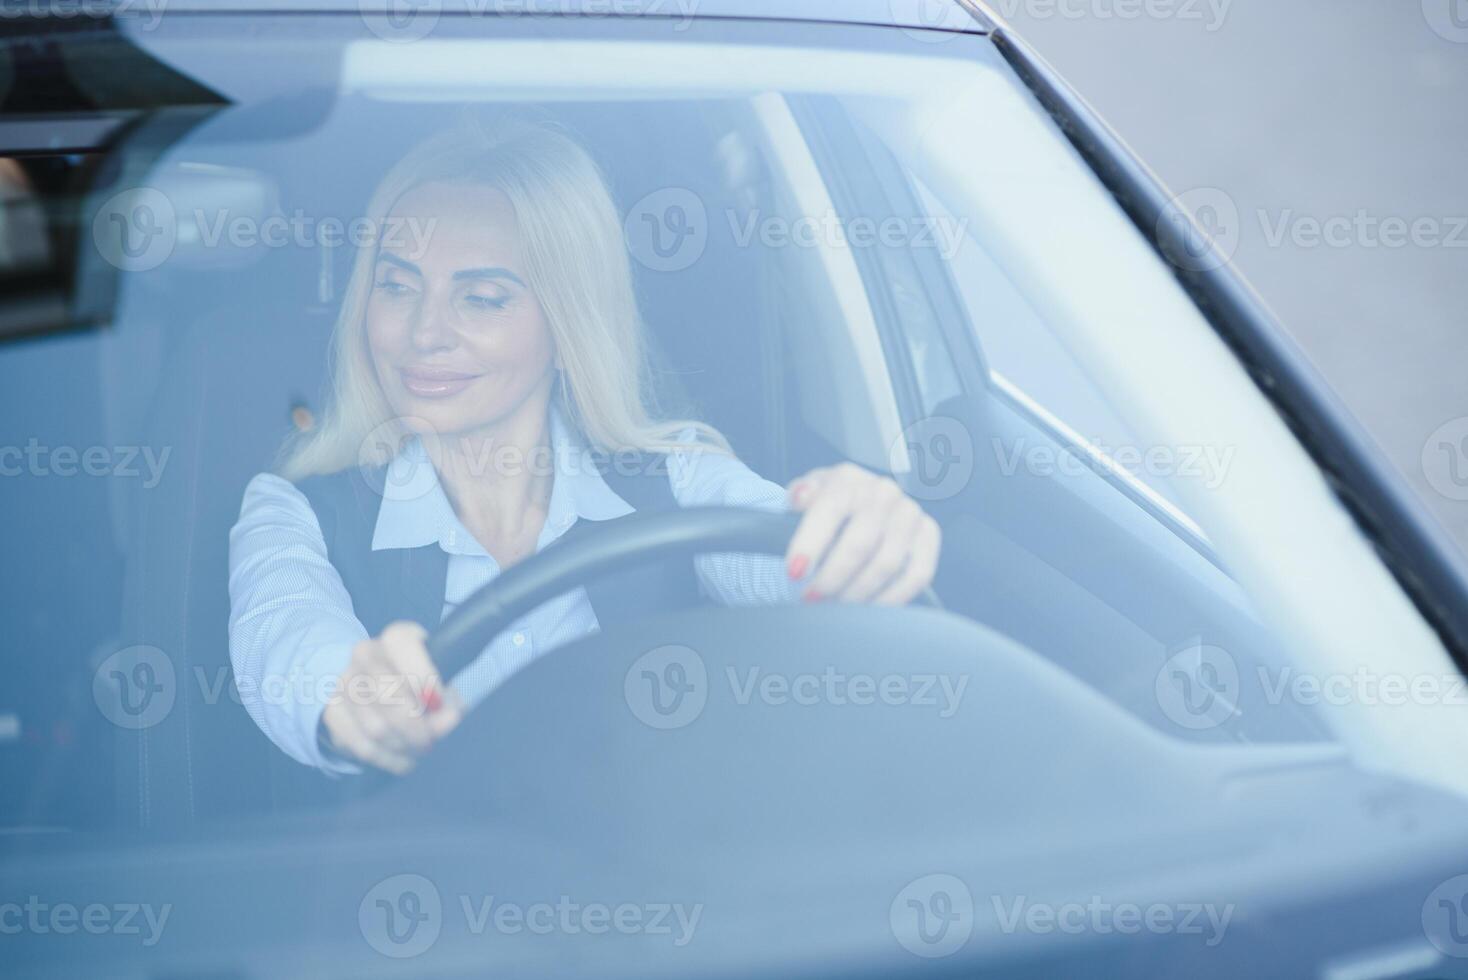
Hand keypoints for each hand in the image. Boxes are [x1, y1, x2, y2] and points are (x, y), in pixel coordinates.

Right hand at [320, 621, 461, 773]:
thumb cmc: (423, 686)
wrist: (382, 692)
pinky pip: (361, 745)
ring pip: (375, 726)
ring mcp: (343, 682)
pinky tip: (403, 759)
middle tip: (431, 741)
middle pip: (387, 693)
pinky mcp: (332, 712)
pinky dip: (388, 758)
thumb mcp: (442, 685)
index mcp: (396, 638)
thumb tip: (448, 719)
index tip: (438, 702)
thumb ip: (448, 700)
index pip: (400, 644)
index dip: (421, 673)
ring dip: (403, 746)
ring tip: (419, 749)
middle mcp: (365, 654)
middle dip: (415, 726)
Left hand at [784, 462, 940, 604]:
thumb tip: (801, 498)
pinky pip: (916, 575)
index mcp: (849, 479)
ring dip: (858, 593)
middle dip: (832, 578)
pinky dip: (891, 598)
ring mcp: (909, 513)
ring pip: (886, 564)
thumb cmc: (830, 506)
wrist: (863, 503)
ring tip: (836, 606)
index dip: (810, 543)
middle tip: (812, 599)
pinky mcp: (928, 536)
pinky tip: (868, 608)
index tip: (794, 573)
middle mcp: (883, 492)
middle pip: (860, 543)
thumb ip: (799, 497)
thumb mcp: (807, 495)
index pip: (830, 508)